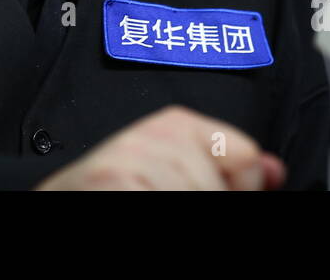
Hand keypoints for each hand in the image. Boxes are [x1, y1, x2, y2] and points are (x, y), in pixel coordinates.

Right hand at [33, 105, 286, 189]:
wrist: (55, 199)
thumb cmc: (109, 191)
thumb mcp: (172, 174)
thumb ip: (225, 170)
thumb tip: (274, 169)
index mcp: (173, 123)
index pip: (243, 152)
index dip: (240, 185)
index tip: (224, 191)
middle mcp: (153, 132)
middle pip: (218, 181)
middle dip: (207, 199)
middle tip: (169, 197)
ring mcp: (131, 159)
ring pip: (198, 193)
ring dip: (177, 204)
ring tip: (148, 199)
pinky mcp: (116, 181)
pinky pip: (166, 201)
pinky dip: (159, 206)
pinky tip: (136, 200)